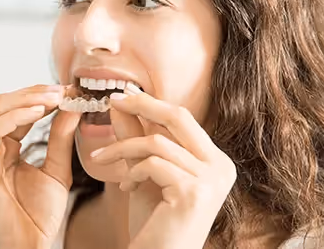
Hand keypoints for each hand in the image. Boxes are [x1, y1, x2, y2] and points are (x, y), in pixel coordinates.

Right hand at [0, 84, 81, 248]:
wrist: (26, 247)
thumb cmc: (37, 216)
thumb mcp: (57, 170)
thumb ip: (61, 139)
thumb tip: (72, 106)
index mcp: (1, 149)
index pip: (16, 110)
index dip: (41, 97)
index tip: (69, 90)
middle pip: (2, 104)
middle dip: (33, 93)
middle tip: (62, 89)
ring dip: (26, 100)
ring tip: (55, 97)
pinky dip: (16, 117)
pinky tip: (40, 112)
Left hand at [91, 90, 235, 248]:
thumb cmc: (155, 227)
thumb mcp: (145, 175)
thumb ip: (137, 139)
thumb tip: (122, 103)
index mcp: (216, 162)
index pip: (184, 121)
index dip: (152, 104)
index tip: (123, 96)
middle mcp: (222, 167)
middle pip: (179, 117)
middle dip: (142, 104)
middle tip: (112, 100)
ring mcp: (211, 179)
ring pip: (157, 142)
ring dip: (122, 148)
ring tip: (102, 159)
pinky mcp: (194, 192)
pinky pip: (153, 163)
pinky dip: (132, 172)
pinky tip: (126, 188)